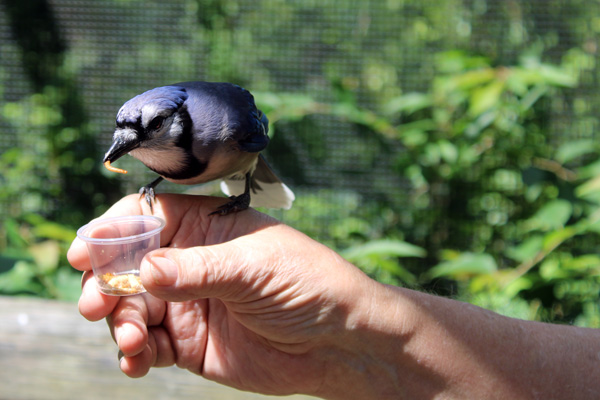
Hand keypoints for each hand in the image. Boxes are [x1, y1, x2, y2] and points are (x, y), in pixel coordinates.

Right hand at [67, 194, 374, 395]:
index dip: (111, 231)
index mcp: (207, 226)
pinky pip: (146, 346)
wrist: (337, 341)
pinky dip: (133, 354)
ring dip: (118, 322)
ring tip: (132, 338)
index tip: (86, 251)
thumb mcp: (254, 267)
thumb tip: (142, 269)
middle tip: (95, 303)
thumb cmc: (309, 285)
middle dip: (104, 282)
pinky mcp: (188, 342)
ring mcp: (187, 302)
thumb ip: (197, 269)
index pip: (144, 217)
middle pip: (125, 265)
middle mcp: (191, 261)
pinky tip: (136, 361)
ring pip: (129, 308)